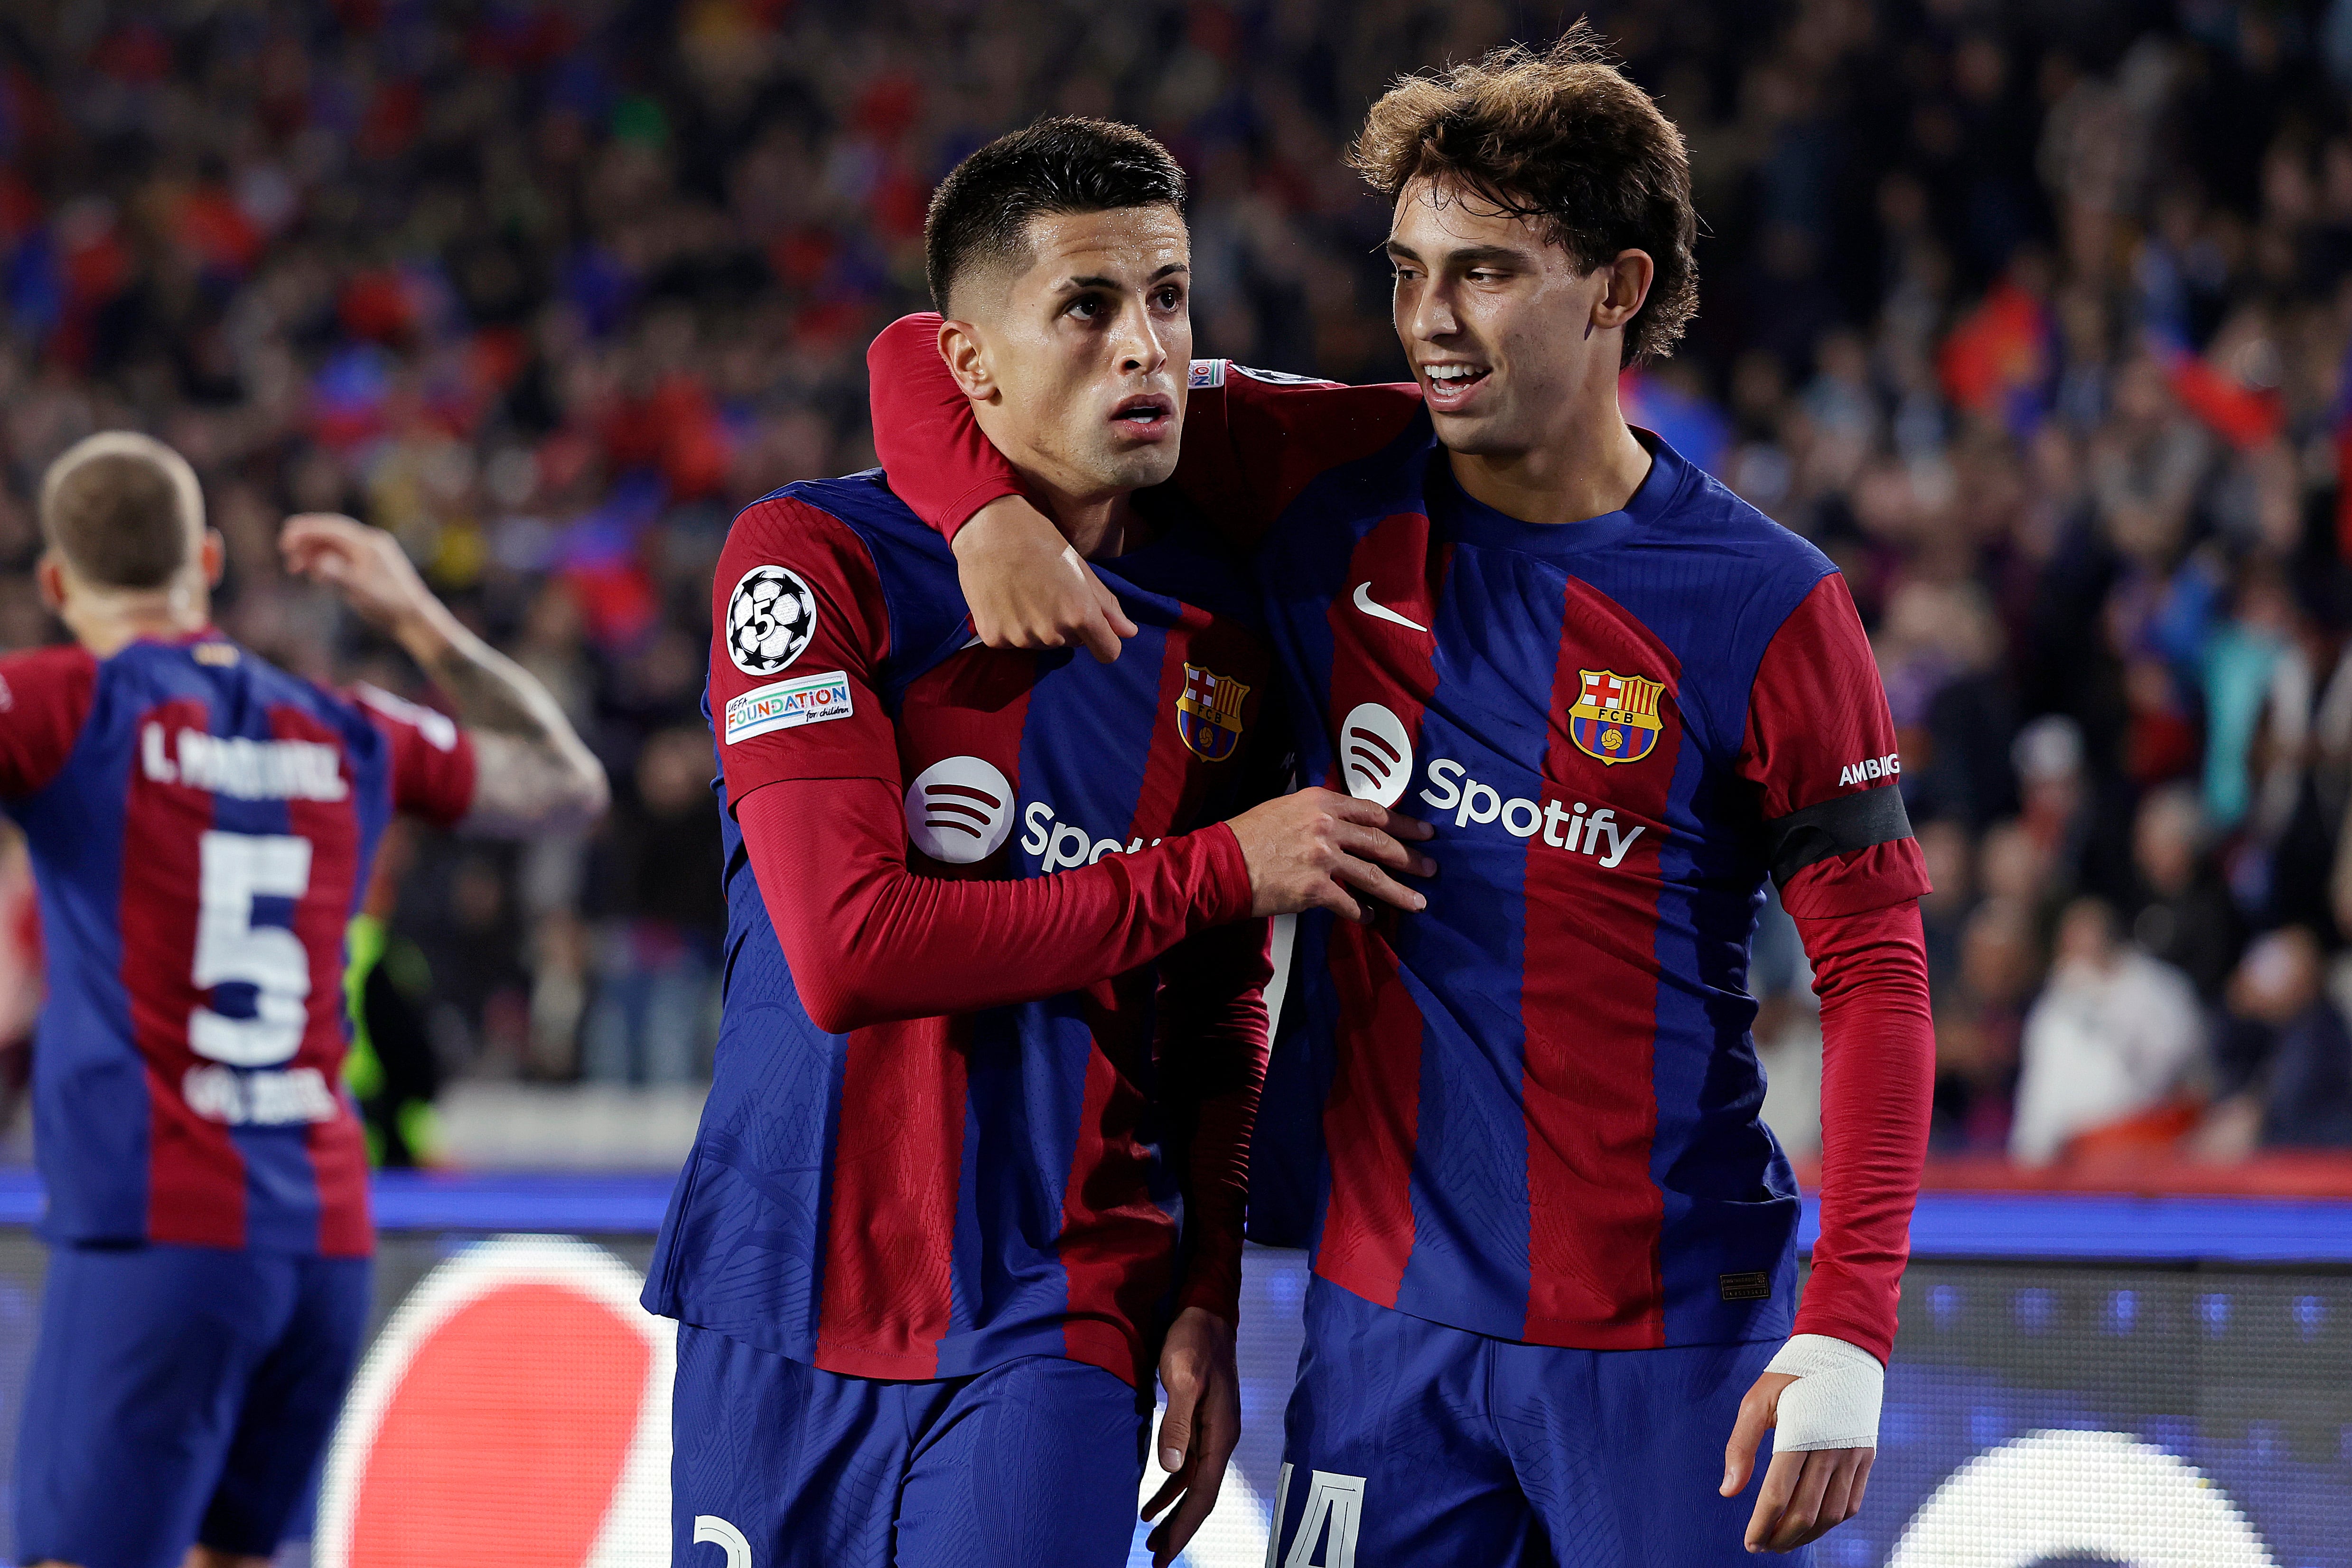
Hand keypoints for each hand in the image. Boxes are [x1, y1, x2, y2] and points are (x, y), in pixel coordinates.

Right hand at [280, 513, 439, 638]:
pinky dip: (323, 563)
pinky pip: (339, 558)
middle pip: (330, 533)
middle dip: (306, 539)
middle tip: (284, 549)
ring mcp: (367, 556)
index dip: (307, 529)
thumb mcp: (361, 590)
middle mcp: (369, 545)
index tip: (286, 537)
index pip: (333, 528)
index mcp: (369, 544)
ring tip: (294, 568)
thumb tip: (317, 562)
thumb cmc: (390, 604)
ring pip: (333, 546)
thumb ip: (338, 574)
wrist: (413, 617)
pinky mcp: (365, 568)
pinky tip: (313, 575)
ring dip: (312, 553)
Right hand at [953, 495, 1137, 661]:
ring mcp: (1021, 637)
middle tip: (1047, 590)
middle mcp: (1052, 632)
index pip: (1107, 652)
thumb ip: (1106, 605)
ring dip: (1038, 625)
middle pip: (1072, 643)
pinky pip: (1013, 642)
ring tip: (1024, 591)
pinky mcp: (994, 637)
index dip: (1103, 639)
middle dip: (1066, 623)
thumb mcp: (1080, 567)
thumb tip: (1129, 633)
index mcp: (1080, 614)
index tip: (1093, 626)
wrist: (986, 528)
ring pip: (1042, 643)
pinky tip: (1005, 599)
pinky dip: (1011, 626)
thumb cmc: (1038, 540)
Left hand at [1143, 1307, 1239, 1567]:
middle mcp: (1220, 1439)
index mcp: (1220, 1434)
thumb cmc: (1195, 1341)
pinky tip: (1152, 1502)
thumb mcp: (1182, 1378)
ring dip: (1174, 1513)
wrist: (1207, 1313)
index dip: (1184, 1526)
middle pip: (1201, 1496)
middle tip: (1156, 1561)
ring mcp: (1210, 1432)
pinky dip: (1170, 1489)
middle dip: (1180, 1530)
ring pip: (1193, 1485)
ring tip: (1152, 1539)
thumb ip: (1177, 1422)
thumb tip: (1170, 1468)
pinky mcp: (1199, 1423)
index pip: (1204, 1493)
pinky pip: (1187, 1467)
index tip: (1165, 1553)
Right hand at [1226, 788, 1435, 920]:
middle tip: (1431, 867)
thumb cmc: (1246, 835)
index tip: (1422, 832)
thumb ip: (1316, 814)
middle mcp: (1327, 826)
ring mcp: (1323, 858)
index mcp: (1321, 802)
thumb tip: (1341, 826)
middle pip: (1381, 842)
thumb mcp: (1284, 808)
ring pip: (1372, 876)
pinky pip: (1349, 904)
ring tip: (1418, 902)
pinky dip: (1362, 913)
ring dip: (1398, 891)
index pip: (1372, 810)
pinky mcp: (1315, 889)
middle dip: (1410, 857)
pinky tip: (1370, 918)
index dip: (1402, 823)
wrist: (1220, 863)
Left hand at [1721, 1372, 1873, 1553]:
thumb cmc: (1791, 1376)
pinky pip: (1851, 1504)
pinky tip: (1810, 1525)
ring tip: (1782, 1541)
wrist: (1843, 1351)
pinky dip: (1830, 1523)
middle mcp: (1831, 1449)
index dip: (1762, 1524)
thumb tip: (1728, 1491)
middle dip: (1781, 1537)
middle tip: (1761, 1546)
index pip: (1778, 1494)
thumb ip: (1740, 1447)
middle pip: (1806, 1512)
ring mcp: (1853, 1456)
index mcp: (1800, 1434)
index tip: (1749, 1542)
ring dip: (1806, 1536)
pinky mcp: (1866, 1458)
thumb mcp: (1756, 1401)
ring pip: (1831, 1515)